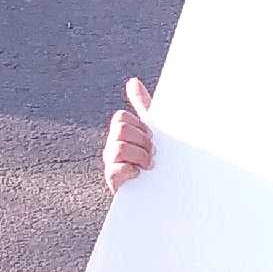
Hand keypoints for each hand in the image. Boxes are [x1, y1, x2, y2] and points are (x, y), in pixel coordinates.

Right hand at [101, 77, 153, 192]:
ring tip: (149, 166)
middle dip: (142, 140)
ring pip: (118, 148)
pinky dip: (131, 171)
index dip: (140, 126)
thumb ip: (142, 105)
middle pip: (120, 130)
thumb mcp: (152, 130)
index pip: (121, 118)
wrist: (162, 191)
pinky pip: (115, 170)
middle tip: (153, 153)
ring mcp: (110, 164)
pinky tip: (139, 175)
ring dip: (140, 156)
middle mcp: (111, 147)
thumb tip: (132, 81)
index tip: (153, 137)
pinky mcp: (112, 182)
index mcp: (121, 133)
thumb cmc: (156, 157)